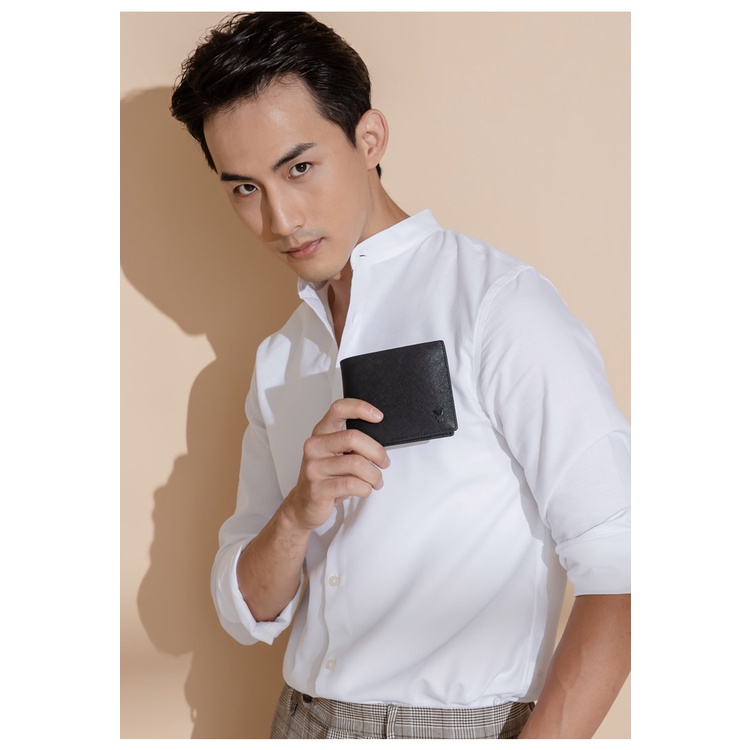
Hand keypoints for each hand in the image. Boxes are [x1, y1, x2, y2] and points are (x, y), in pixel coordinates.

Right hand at [283, 398, 390, 530]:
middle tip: (383, 462)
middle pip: (353, 438)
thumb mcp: (334, 453)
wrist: (303, 504)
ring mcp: (314, 468)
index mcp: (321, 433)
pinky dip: (365, 488)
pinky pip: (352, 484)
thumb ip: (351, 443)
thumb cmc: (325, 476)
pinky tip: (364, 489)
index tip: (378, 417)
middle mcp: (315, 446)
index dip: (360, 408)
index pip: (339, 409)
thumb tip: (379, 442)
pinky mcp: (318, 489)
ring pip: (356, 464)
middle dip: (377, 451)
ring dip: (374, 475)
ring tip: (375, 480)